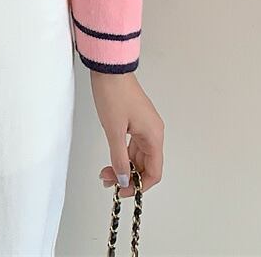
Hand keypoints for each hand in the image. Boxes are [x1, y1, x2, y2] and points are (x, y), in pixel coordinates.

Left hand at [90, 70, 163, 198]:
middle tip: (108, 181)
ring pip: (138, 154)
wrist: (109, 69)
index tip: (122, 191)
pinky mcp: (135, 119)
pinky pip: (133, 144)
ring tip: (106, 171)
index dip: (139, 186)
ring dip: (124, 165)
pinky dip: (123, 153)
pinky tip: (112, 157)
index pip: (154, 172)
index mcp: (154, 136)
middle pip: (146, 164)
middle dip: (128, 176)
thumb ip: (119, 158)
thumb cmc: (113, 94)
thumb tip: (124, 180)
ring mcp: (145, 125)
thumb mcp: (114, 130)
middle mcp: (153, 131)